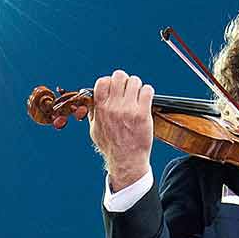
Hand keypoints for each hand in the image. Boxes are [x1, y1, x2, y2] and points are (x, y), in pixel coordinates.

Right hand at [87, 70, 153, 190]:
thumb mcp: (94, 129)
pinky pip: (147, 91)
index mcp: (100, 109)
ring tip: (137, 95)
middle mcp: (113, 107)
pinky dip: (148, 92)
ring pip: (135, 81)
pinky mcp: (142, 113)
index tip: (114, 88)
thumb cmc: (111, 146)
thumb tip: (90, 100)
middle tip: (128, 89)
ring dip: (137, 86)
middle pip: (119, 76)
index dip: (110, 81)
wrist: (126, 160)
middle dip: (125, 80)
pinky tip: (146, 99)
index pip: (103, 81)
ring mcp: (128, 110)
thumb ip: (93, 113)